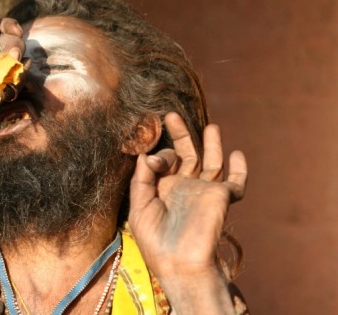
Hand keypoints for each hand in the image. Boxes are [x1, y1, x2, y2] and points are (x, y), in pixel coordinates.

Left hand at [128, 112, 246, 294]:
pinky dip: (240, 169)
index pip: (161, 160)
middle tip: (170, 115)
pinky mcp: (221, 197)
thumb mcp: (139, 208)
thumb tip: (146, 155)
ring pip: (210, 162)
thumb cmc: (155, 240)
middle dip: (179, 134)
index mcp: (161, 188)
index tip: (150, 156)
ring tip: (211, 126)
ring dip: (211, 144)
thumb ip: (141, 179)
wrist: (181, 263)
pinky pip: (235, 182)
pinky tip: (237, 154)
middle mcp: (183, 186)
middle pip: (184, 154)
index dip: (156, 153)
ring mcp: (203, 190)